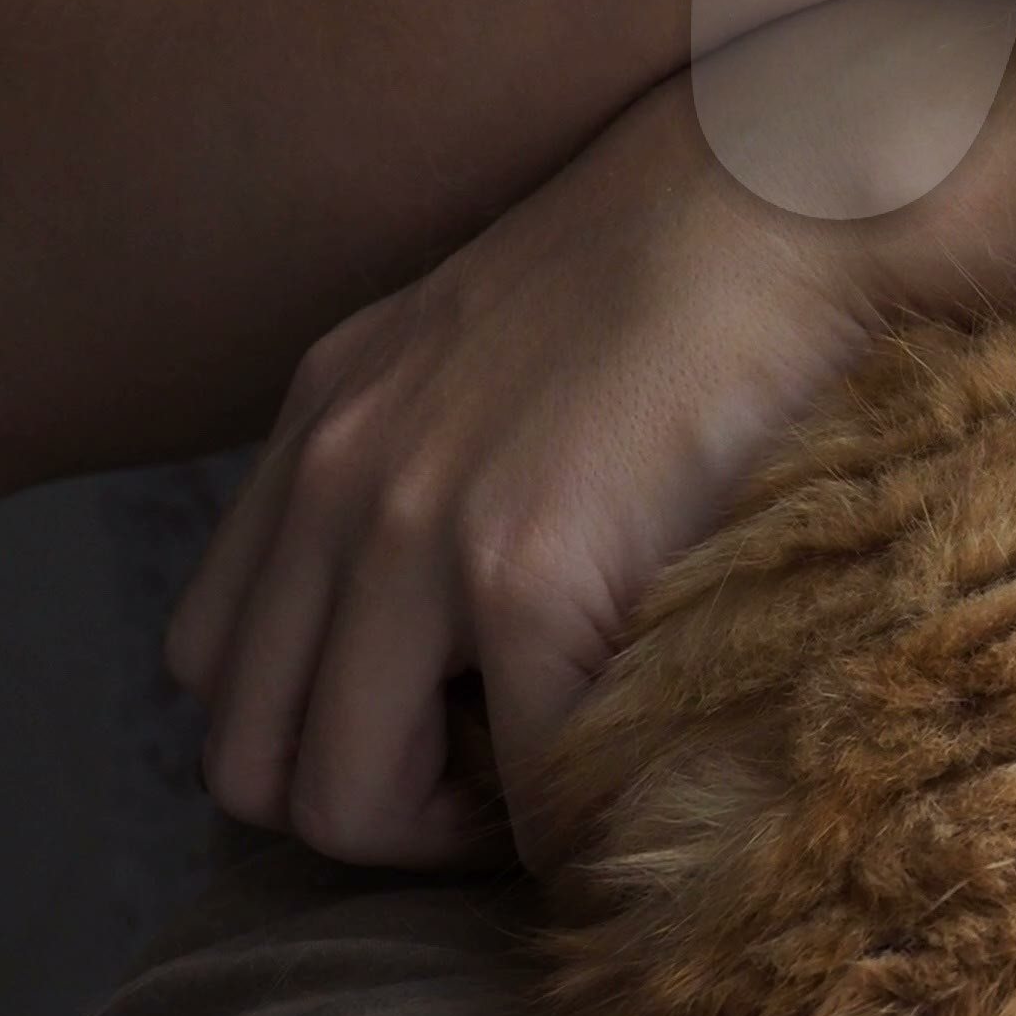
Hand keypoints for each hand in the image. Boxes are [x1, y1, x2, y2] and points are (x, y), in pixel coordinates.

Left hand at [165, 0, 1015, 870]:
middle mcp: (334, 471)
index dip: (327, 732)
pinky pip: (511, 772)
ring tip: (564, 787)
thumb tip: (477, 624)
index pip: (216, 661)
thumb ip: (458, 458)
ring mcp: (411, 520)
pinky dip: (574, 807)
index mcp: (328, 418)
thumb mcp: (517, 347)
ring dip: (450, 836)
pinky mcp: (525, 563)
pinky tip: (649, 755)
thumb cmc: (711, 258)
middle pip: (245, 760)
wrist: (799, 178)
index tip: (465, 729)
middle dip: (376, 815)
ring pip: (331, 802)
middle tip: (510, 790)